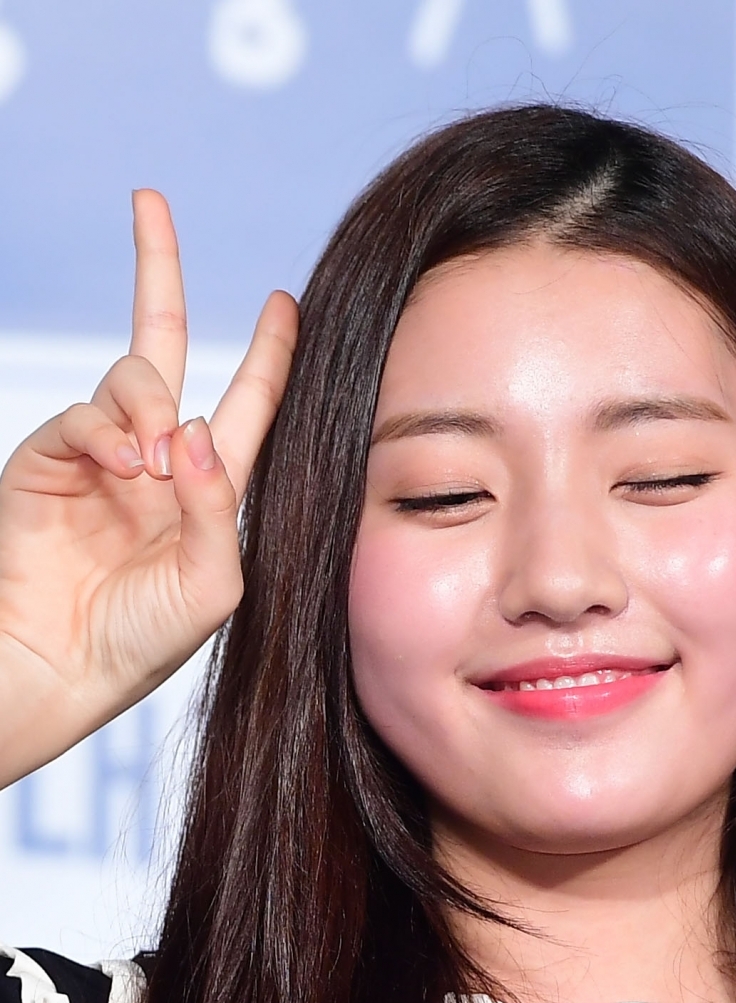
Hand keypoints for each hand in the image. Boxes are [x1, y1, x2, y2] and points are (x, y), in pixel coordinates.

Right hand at [0, 190, 297, 786]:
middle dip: (157, 271)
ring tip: (151, 467)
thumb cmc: (144, 640)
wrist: (62, 668)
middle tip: (150, 200)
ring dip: (149, 405)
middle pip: (163, 344)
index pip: (246, 403)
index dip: (267, 352)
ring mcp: (101, 455)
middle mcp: (156, 459)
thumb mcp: (213, 584)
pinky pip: (84, 414)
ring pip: (132, 378)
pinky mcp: (49, 459)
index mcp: (210, 488)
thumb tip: (192, 429)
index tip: (285, 299)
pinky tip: (124, 467)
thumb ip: (218, 509)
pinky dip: (107, 430)